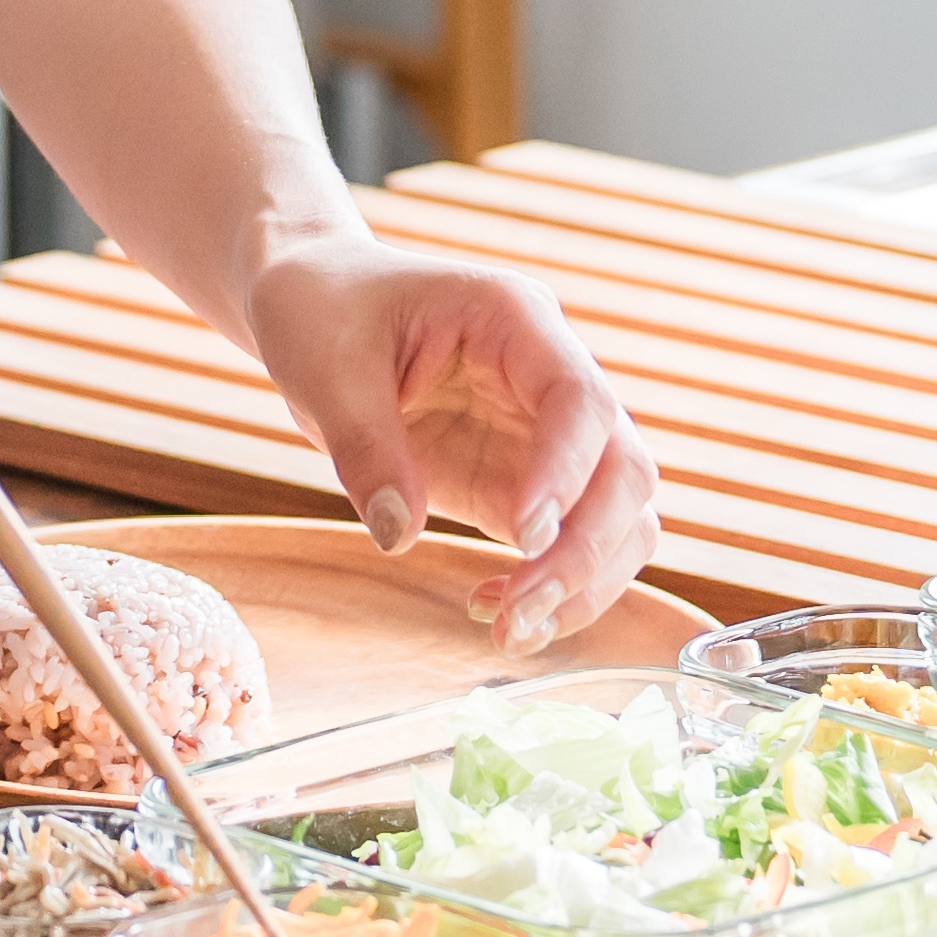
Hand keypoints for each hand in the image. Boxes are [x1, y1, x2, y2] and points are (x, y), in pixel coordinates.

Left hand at [242, 236, 661, 648]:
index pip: (580, 399)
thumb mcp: (326, 369)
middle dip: (587, 549)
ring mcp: (545, 433)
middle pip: (624, 469)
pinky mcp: (522, 480)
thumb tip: (401, 538)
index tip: (524, 535)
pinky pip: (571, 541)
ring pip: (620, 516)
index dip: (566, 472)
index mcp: (514, 320)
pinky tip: (494, 610)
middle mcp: (550, 376)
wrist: (313, 305)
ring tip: (511, 630)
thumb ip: (366, 449)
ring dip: (585, 582)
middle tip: (521, 610)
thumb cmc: (322, 312)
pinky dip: (554, 586)